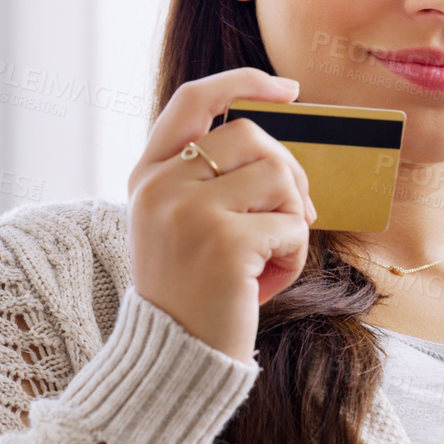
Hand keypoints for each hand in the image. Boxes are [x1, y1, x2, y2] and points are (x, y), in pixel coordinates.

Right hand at [127, 67, 316, 362]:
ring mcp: (190, 212)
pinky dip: (293, 257)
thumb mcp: (180, 225)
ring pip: (278, 176)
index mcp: (147, 176)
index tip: (287, 90)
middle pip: (252, 136)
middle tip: (295, 216)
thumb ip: (209, 181)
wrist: (174, 360)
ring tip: (271, 257)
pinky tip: (267, 283)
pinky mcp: (224, 242)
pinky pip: (290, 227)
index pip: (193, 100)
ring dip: (292, 219)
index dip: (243, 83)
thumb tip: (279, 151)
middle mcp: (161, 186)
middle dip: (288, 172)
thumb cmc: (191, 294)